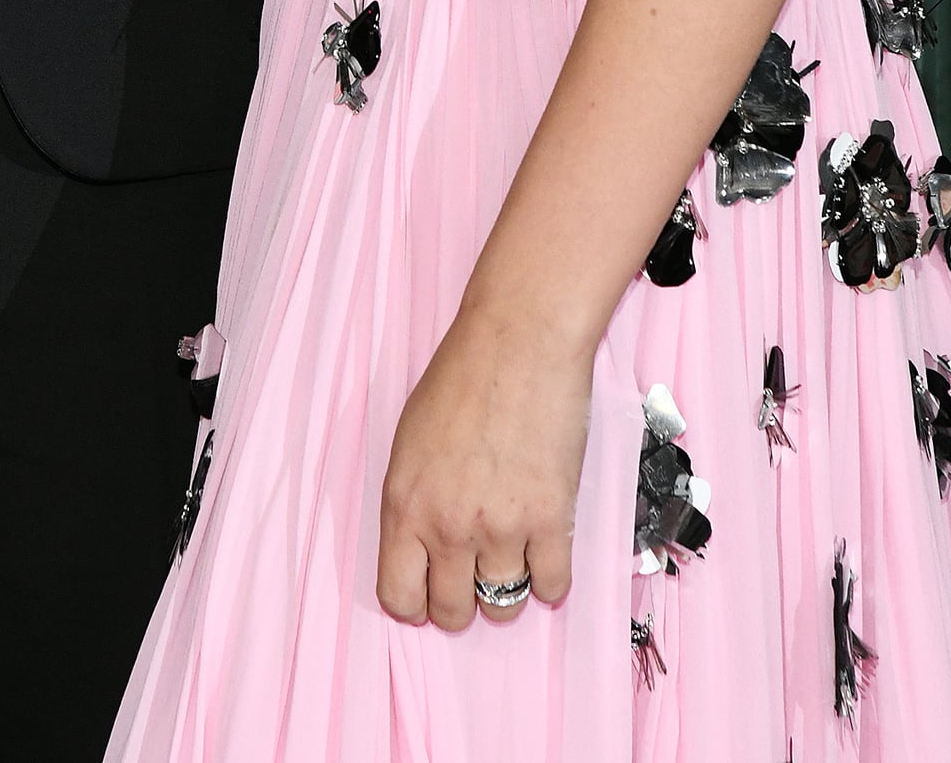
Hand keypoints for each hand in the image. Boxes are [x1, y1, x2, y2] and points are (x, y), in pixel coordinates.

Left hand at [377, 300, 592, 628]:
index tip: (431, 590)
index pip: (399, 596)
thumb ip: (413, 499)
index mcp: (404, 503)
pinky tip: (545, 548)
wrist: (520, 338)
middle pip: (452, 611)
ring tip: (513, 551)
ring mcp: (500, 528)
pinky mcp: (551, 520)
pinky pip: (552, 587)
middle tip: (475, 574)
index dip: (416, 602)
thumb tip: (424, 547)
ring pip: (503, 606)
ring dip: (508, 586)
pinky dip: (550, 579)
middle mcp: (447, 526)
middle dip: (463, 601)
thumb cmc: (464, 374)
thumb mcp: (410, 439)